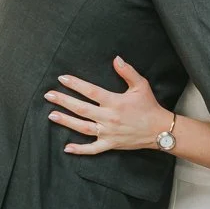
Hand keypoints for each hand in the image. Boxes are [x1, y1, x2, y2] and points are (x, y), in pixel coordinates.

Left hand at [47, 58, 167, 154]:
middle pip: (81, 109)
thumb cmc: (149, 106)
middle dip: (64, 101)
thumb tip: (116, 59)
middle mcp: (109, 118)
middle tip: (49, 95)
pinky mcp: (110, 144)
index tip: (62, 79)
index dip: (75, 84)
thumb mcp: (141, 85)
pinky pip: (93, 149)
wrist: (159, 130)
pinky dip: (80, 149)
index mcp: (115, 102)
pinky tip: (67, 148)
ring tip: (51, 115)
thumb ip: (128, 71)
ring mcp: (108, 133)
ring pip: (83, 127)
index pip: (90, 91)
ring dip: (66, 121)